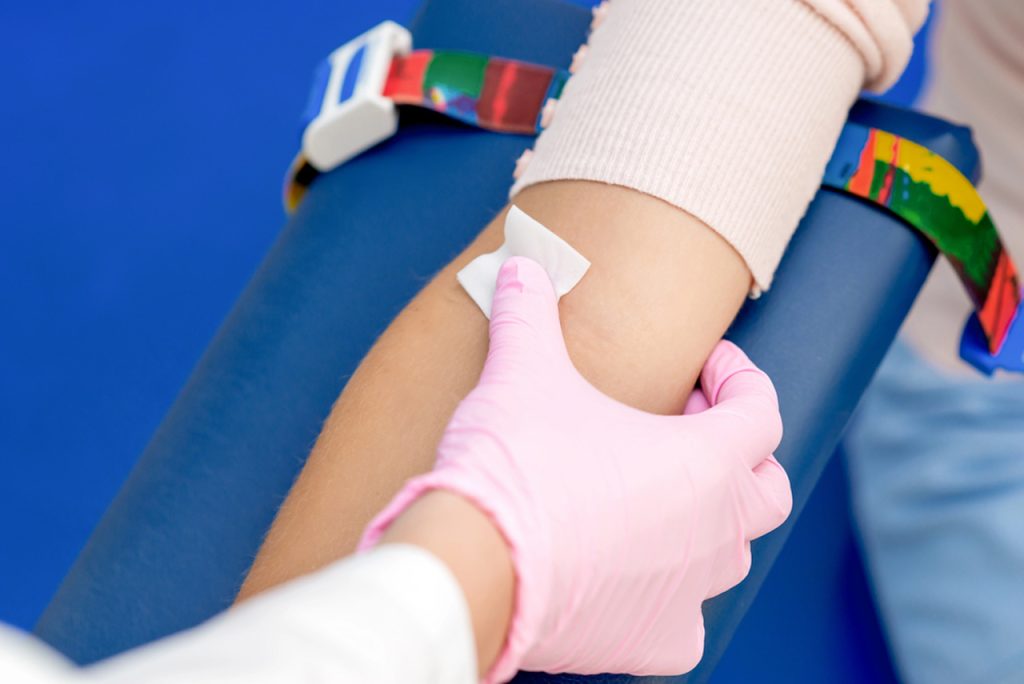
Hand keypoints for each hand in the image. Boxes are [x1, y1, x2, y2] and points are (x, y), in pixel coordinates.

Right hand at [361, 257, 790, 680]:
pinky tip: (638, 581)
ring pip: (729, 554)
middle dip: (738, 450)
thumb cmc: (515, 467)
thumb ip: (528, 313)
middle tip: (688, 424)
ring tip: (657, 495)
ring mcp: (690, 594)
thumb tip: (519, 265)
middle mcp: (715, 530)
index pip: (761, 411)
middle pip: (766, 487)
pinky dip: (672, 601)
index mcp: (705, 461)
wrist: (475, 565)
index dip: (739, 377)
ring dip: (706, 520)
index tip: (708, 364)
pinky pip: (687, 627)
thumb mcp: (522, 371)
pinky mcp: (654, 645)